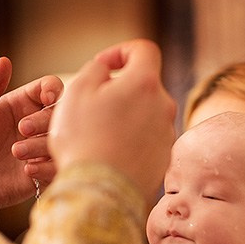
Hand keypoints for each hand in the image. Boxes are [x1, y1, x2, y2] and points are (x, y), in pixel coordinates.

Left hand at [0, 57, 62, 210]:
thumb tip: (4, 61)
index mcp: (22, 104)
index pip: (51, 89)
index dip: (54, 91)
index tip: (47, 99)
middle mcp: (36, 126)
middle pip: (61, 114)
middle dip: (45, 120)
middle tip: (22, 129)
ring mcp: (41, 150)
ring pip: (61, 141)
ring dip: (42, 146)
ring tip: (17, 153)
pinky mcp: (44, 173)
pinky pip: (59, 168)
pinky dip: (47, 168)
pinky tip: (27, 170)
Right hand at [48, 39, 175, 205]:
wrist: (101, 193)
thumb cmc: (84, 140)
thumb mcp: (77, 92)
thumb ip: (95, 69)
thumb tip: (107, 69)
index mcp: (145, 83)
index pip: (143, 50)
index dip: (121, 51)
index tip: (102, 66)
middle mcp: (164, 106)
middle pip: (144, 86)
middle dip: (120, 89)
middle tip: (93, 105)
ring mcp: (167, 135)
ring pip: (145, 115)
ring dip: (124, 117)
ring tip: (97, 134)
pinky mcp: (164, 160)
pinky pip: (146, 141)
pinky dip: (130, 141)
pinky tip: (108, 154)